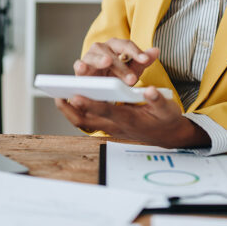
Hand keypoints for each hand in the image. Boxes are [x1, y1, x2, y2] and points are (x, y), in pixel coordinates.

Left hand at [55, 87, 210, 148]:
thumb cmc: (165, 119)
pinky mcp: (109, 125)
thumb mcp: (167, 108)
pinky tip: (70, 101)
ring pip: (85, 123)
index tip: (77, 96)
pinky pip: (88, 122)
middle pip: (88, 121)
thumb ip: (157, 99)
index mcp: (130, 119)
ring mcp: (111, 127)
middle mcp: (117, 125)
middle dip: (71, 111)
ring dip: (70, 112)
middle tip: (58, 97)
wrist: (167, 135)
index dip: (91, 104)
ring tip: (59, 98)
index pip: (107, 111)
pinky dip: (77, 112)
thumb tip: (149, 91)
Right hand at [74, 38, 158, 85]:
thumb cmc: (117, 75)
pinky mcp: (81, 69)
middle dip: (122, 66)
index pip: (127, 46)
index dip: (136, 52)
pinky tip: (82, 67)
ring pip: (95, 55)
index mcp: (116, 46)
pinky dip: (80, 65)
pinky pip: (79, 65)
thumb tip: (156, 50)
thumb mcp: (133, 70)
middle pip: (112, 52)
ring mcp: (90, 57)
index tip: (145, 60)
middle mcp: (103, 48)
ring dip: (101, 59)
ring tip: (108, 62)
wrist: (102, 89)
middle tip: (132, 79)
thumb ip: (143, 61)